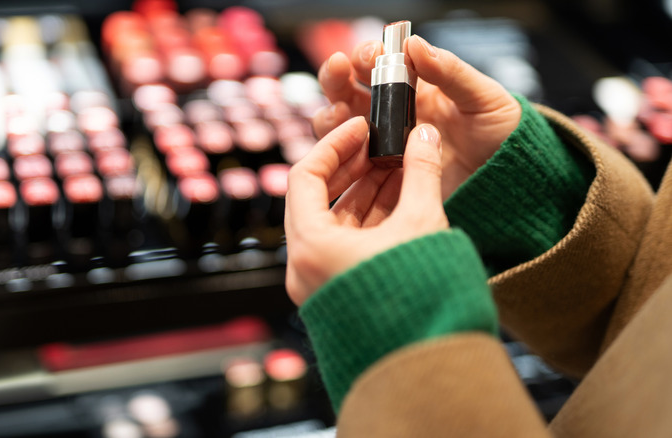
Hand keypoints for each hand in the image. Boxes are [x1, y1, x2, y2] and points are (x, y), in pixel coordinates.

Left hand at [284, 117, 448, 305]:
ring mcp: (321, 282)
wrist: (429, 363)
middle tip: (381, 143)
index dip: (334, 145)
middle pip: (318, 199)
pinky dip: (369, 219)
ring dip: (365, 191)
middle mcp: (305, 267)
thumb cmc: (421, 299)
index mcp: (311, 247)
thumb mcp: (423, 224)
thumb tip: (425, 134)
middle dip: (353, 167)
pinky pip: (346, 245)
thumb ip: (422, 173)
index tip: (360, 127)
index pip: (304, 177)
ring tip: (397, 165)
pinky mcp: (340, 292)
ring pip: (335, 222)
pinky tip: (398, 196)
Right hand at [313, 35, 520, 197]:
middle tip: (338, 69)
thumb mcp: (484, 97)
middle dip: (336, 77)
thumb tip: (415, 44)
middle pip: (347, 90)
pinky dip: (342, 153)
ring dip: (332, 114)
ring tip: (340, 114)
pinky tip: (352, 149)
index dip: (367, 55)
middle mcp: (392, 114)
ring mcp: (384, 145)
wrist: (509, 182)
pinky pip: (351, 163)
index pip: (378, 64)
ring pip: (340, 125)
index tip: (370, 54)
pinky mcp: (382, 176)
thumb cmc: (501, 135)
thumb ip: (450, 71)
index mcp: (415, 87)